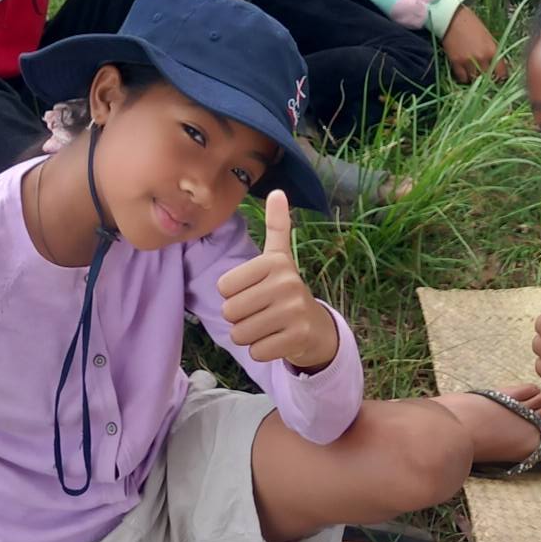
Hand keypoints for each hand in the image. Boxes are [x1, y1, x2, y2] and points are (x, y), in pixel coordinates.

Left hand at [217, 189, 337, 369]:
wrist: (317, 326)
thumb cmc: (286, 289)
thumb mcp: (279, 256)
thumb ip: (277, 225)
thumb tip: (278, 190)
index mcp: (274, 262)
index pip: (223, 286)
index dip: (233, 294)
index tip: (255, 291)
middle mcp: (286, 283)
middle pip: (229, 312)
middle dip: (239, 318)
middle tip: (261, 312)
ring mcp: (294, 311)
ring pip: (240, 333)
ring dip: (249, 335)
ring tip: (268, 326)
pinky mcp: (298, 337)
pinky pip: (256, 351)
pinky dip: (262, 350)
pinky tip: (277, 340)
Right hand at [441, 3, 507, 84]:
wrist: (453, 18)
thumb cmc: (472, 24)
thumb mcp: (488, 37)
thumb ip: (492, 52)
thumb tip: (495, 65)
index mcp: (493, 50)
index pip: (501, 73)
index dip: (500, 77)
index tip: (498, 78)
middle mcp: (482, 58)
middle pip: (488, 78)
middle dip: (487, 79)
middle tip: (485, 77)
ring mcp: (468, 61)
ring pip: (474, 79)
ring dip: (475, 78)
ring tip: (474, 74)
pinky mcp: (456, 62)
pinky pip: (462, 78)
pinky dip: (464, 77)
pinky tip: (464, 72)